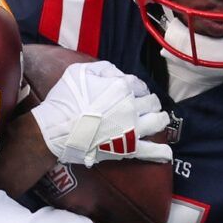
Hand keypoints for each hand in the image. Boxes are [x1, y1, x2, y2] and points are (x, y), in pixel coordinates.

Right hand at [29, 62, 170, 167]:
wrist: (55, 129)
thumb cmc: (64, 100)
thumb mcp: (79, 72)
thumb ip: (103, 69)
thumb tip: (116, 73)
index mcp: (121, 86)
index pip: (138, 84)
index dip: (137, 88)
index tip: (134, 92)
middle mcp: (131, 106)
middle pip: (151, 102)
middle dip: (150, 102)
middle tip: (147, 106)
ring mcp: (132, 128)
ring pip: (157, 122)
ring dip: (160, 120)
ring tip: (158, 121)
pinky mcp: (127, 148)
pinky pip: (150, 151)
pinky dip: (161, 152)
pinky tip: (167, 153)